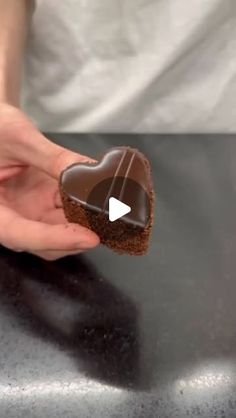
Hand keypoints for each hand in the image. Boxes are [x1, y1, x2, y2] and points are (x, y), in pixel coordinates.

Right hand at [0, 104, 99, 259]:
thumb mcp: (19, 139)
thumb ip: (52, 158)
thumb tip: (88, 171)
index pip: (22, 235)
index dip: (56, 239)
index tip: (88, 237)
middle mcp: (11, 217)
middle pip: (45, 241)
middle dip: (78, 235)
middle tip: (110, 222)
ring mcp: (29, 212)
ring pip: (61, 231)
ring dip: (85, 224)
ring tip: (110, 211)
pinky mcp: (43, 203)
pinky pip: (67, 213)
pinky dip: (84, 208)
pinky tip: (100, 199)